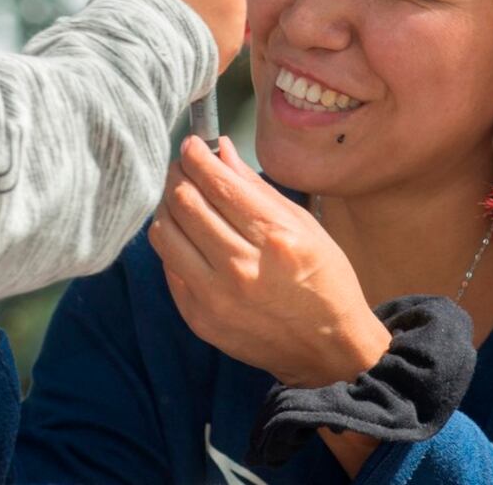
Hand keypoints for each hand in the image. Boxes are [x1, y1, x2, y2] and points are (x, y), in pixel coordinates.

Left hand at [148, 136, 391, 388]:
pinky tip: (187, 236)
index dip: (196, 156)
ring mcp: (215, 296)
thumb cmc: (323, 280)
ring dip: (167, 207)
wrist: (327, 349)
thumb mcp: (303, 224)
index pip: (217, 184)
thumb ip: (256, 187)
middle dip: (177, 175)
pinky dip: (173, 243)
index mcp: (275, 237)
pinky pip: (169, 267)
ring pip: (165, 234)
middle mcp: (241, 266)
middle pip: (185, 203)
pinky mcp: (199, 318)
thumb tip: (220, 151)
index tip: (192, 145)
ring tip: (179, 199)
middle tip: (181, 166)